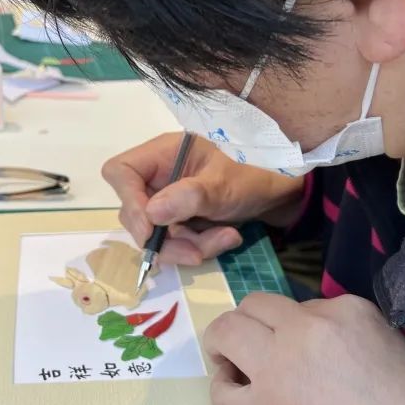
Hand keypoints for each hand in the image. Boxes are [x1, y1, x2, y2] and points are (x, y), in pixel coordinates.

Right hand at [102, 133, 307, 264]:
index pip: (120, 172)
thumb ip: (190, 197)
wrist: (283, 191)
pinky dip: (199, 246)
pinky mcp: (181, 220)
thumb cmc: (255, 174)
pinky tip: (227, 239)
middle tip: (196, 251)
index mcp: (163, 153)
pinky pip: (176, 242)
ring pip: (156, 234)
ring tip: (226, 239)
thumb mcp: (225, 184)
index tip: (150, 229)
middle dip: (166, 237)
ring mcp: (169, 199)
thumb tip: (151, 213)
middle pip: (136, 211)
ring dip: (187, 246)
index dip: (128, 201)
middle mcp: (159, 175)